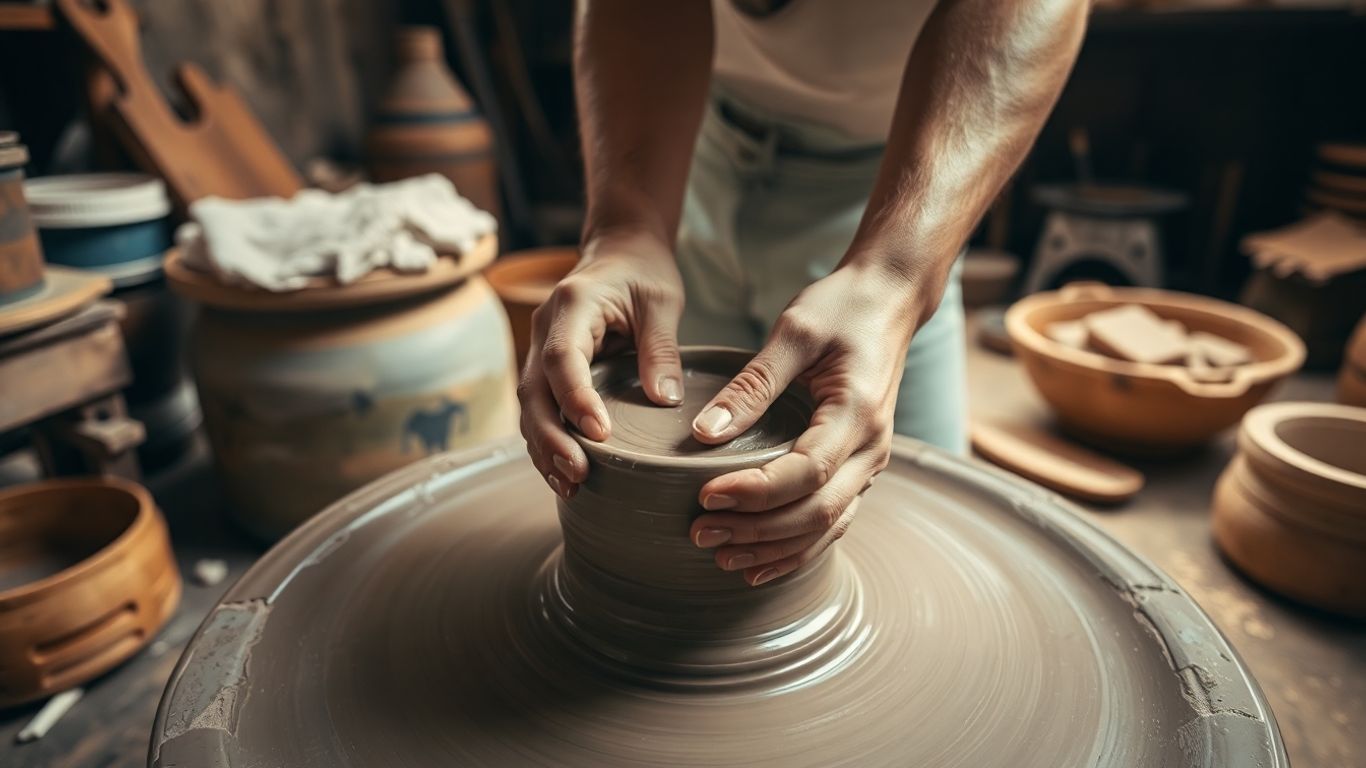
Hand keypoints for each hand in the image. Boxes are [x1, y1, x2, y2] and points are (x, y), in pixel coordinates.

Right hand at [518, 229, 684, 498]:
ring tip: (570, 485)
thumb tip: (664, 401)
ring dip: (545, 448)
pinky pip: (540, 410)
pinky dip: (548, 442)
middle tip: (577, 475)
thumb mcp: (661, 302)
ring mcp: (539, 350)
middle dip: (551, 438)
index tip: (599, 433)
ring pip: (530, 407)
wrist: (620, 252)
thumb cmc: (642, 272)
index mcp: (571, 305)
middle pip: (534, 391)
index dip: (575, 398)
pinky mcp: (547, 370)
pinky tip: (565, 473)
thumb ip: (661, 349)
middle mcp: (544, 329)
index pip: (562, 358)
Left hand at [688, 265, 924, 585]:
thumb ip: (752, 384)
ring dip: (774, 548)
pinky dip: (797, 547)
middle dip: (757, 531)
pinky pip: (832, 521)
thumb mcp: (794, 331)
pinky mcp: (858, 467)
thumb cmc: (843, 308)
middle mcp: (872, 448)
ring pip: (827, 526)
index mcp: (858, 413)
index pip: (806, 471)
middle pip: (817, 511)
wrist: (889, 301)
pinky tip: (759, 563)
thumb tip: (706, 433)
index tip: (705, 496)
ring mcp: (869, 462)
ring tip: (720, 556)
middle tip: (699, 533)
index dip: (756, 491)